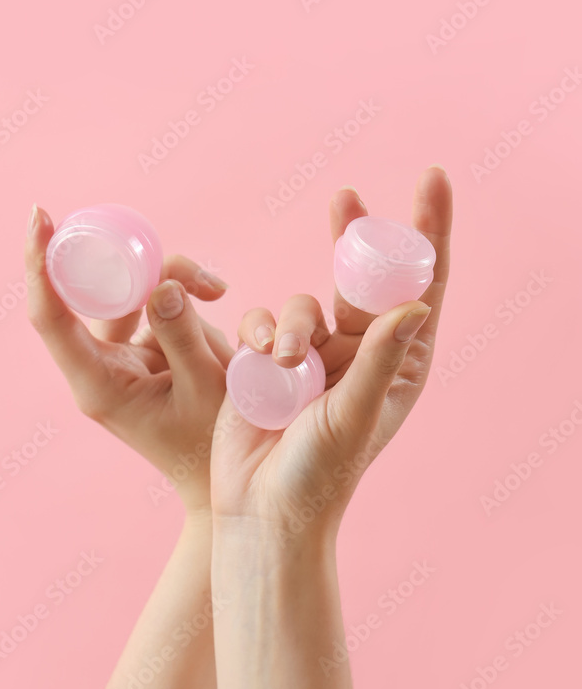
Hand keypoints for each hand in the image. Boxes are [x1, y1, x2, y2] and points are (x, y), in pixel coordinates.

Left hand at [24, 204, 232, 512]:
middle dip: (131, 263)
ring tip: (216, 287)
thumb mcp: (205, 389)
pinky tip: (213, 294)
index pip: (51, 317)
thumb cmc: (212, 445)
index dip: (39, 265)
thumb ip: (182, 335)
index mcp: (97, 384)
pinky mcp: (146, 352)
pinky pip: (154, 305)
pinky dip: (181, 294)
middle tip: (172, 257)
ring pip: (128, 294)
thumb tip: (162, 282)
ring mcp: (122, 359)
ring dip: (169, 279)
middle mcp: (100, 368)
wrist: (222, 481)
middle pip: (91, 295)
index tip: (40, 217)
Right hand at [210, 166, 451, 535]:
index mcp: (400, 364)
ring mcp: (316, 356)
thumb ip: (383, 358)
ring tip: (283, 363)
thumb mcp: (356, 414)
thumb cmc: (318, 475)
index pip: (424, 286)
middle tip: (347, 198)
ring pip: (303, 302)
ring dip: (290, 323)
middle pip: (365, 278)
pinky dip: (258, 335)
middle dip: (354, 237)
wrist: (259, 510)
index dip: (430, 231)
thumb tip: (421, 302)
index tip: (430, 179)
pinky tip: (257, 365)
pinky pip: (263, 322)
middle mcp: (363, 354)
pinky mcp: (270, 361)